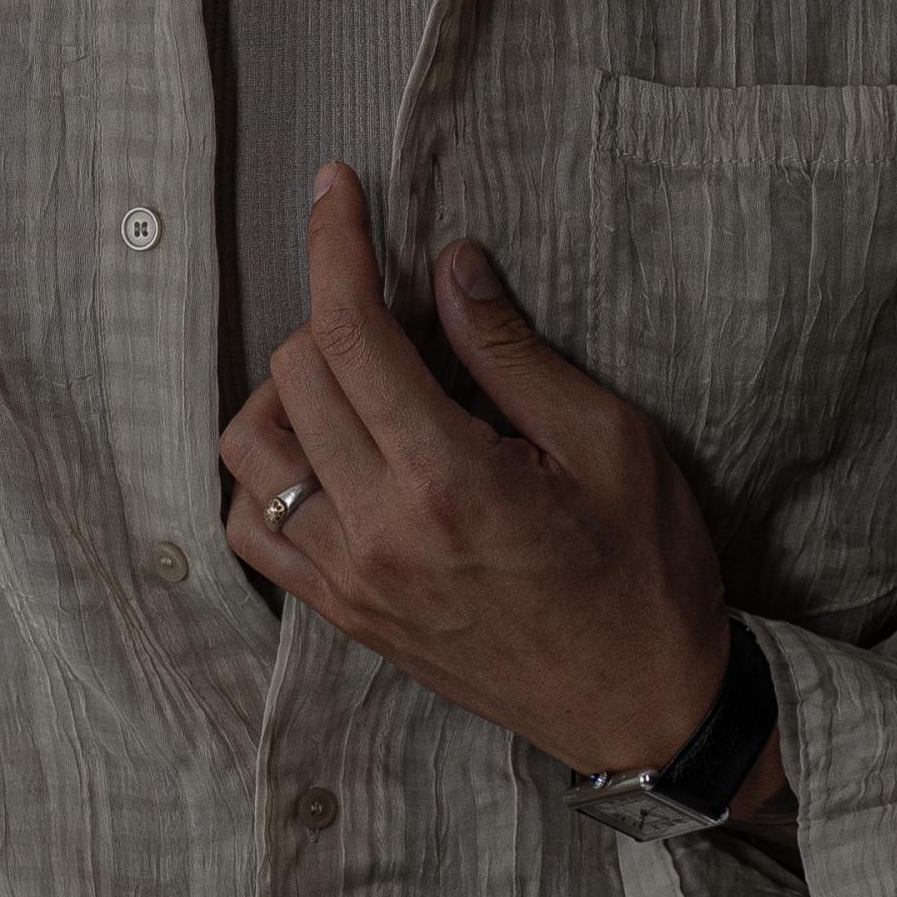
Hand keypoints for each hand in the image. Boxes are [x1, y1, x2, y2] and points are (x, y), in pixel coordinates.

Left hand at [217, 161, 786, 808]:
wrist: (643, 706)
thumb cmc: (645, 576)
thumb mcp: (609, 444)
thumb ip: (512, 354)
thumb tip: (448, 267)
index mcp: (446, 482)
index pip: (350, 332)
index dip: (338, 243)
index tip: (338, 190)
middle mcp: (378, 534)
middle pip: (293, 374)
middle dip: (337, 314)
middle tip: (405, 311)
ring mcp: (351, 582)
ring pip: (252, 449)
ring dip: (292, 392)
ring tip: (365, 384)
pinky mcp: (346, 616)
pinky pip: (255, 530)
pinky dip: (270, 475)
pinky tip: (331, 456)